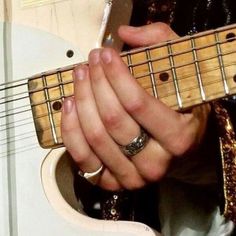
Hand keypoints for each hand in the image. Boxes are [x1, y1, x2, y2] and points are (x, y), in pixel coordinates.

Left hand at [61, 23, 210, 190]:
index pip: (137, 104)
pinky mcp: (111, 182)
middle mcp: (156, 162)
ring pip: (95, 137)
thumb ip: (161, 43)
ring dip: (81, 102)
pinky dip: (70, 130)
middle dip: (96, 84)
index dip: (116, 76)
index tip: (105, 55)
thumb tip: (126, 33)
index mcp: (178, 137)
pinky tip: (69, 105)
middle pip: (112, 120)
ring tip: (79, 78)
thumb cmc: (181, 111)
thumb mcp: (182, 73)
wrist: (179, 146)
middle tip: (89, 63)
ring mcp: (131, 176)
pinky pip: (82, 158)